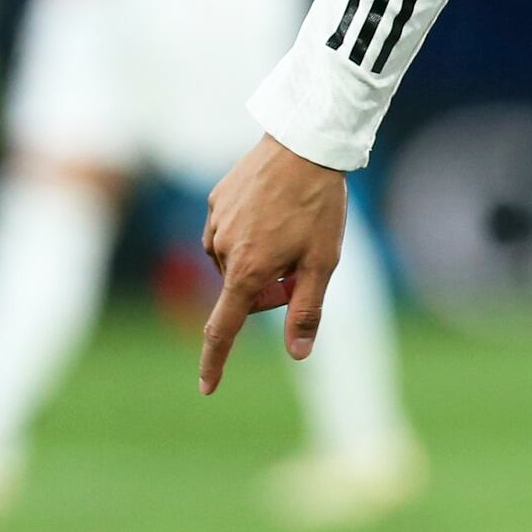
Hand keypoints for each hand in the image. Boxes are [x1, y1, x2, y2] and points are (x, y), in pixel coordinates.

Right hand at [198, 133, 346, 394]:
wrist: (305, 144)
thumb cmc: (319, 204)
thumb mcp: (323, 261)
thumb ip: (307, 310)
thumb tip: (297, 354)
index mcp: (246, 270)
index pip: (222, 328)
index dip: (214, 362)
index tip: (207, 387)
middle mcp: (220, 249)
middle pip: (239, 291)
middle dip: (267, 289)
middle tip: (301, 264)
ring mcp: (214, 222)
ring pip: (234, 261)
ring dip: (258, 259)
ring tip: (291, 227)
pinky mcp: (215, 199)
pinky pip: (228, 230)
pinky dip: (249, 233)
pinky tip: (274, 210)